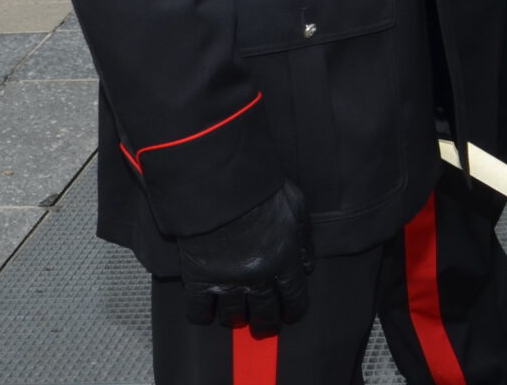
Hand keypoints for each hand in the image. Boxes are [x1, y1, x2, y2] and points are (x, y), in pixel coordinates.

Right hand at [174, 182, 311, 336]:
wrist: (218, 182)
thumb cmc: (258, 188)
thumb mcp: (295, 205)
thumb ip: (303, 238)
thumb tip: (307, 265)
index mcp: (283, 259)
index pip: (294, 299)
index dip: (293, 311)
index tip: (289, 315)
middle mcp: (257, 276)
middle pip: (265, 314)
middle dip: (266, 323)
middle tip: (263, 324)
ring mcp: (227, 280)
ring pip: (233, 317)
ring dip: (236, 319)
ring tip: (236, 315)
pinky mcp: (199, 278)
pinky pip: (198, 311)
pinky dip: (202, 315)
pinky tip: (207, 309)